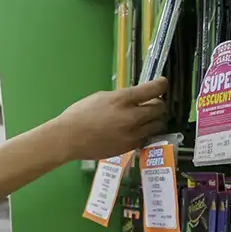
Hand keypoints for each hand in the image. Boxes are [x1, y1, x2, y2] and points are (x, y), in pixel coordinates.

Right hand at [52, 78, 168, 161]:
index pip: (154, 89)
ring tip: (146, 119)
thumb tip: (135, 98)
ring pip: (157, 125)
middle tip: (151, 103)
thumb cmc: (79, 114)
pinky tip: (135, 131)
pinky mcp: (129, 147)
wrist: (68, 139)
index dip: (161, 84)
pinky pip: (146, 138)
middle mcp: (132, 117)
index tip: (162, 83)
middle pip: (160, 108)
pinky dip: (144, 133)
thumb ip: (121, 97)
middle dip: (158, 104)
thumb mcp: (101, 97)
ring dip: (155, 120)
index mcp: (123, 100)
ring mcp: (132, 134)